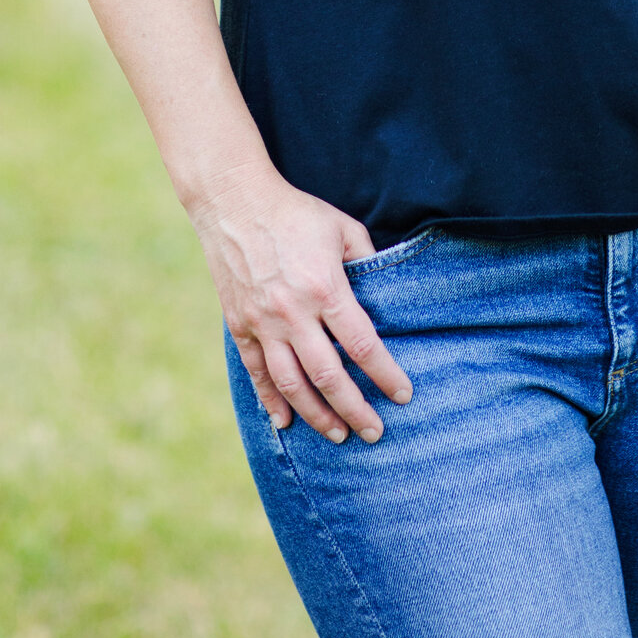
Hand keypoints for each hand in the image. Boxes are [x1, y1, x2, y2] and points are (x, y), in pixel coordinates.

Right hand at [189, 163, 412, 444]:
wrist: (235, 203)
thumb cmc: (296, 212)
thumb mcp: (341, 227)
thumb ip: (366, 259)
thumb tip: (383, 288)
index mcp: (326, 288)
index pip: (363, 345)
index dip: (385, 375)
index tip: (402, 396)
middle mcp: (294, 313)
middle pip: (329, 376)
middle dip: (355, 409)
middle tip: (375, 432)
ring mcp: (263, 323)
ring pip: (292, 384)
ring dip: (317, 415)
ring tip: (338, 435)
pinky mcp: (240, 325)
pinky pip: (257, 372)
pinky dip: (270, 401)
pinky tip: (284, 422)